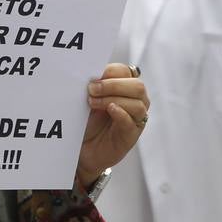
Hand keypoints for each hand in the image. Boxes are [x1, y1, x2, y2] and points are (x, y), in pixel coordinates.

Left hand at [76, 63, 148, 186]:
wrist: (82, 150)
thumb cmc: (88, 123)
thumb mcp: (90, 100)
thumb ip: (95, 86)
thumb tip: (91, 73)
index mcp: (125, 89)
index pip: (127, 72)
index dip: (112, 71)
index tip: (93, 76)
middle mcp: (135, 102)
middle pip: (137, 86)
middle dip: (113, 85)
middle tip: (91, 89)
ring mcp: (135, 120)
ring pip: (138, 103)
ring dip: (114, 98)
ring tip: (93, 102)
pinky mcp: (131, 136)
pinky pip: (131, 122)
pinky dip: (121, 113)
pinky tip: (110, 109)